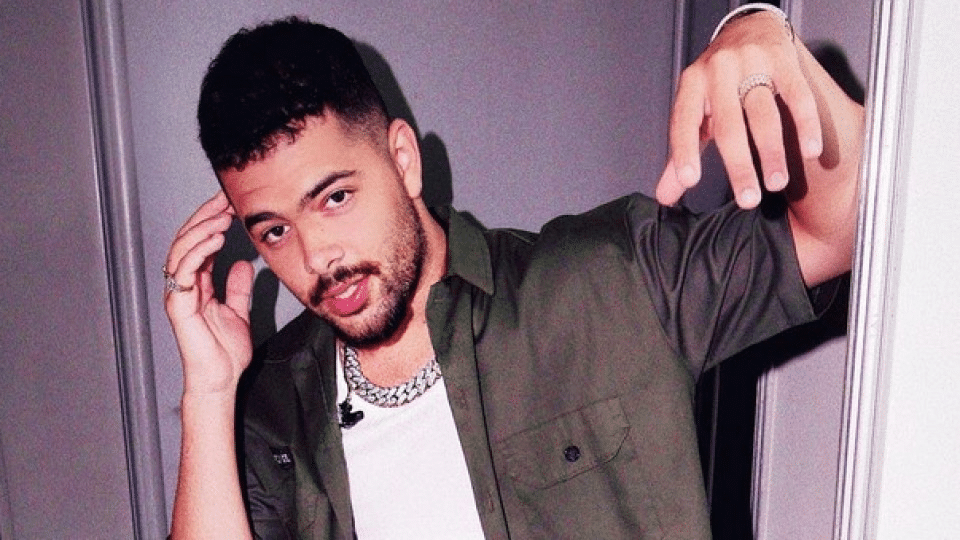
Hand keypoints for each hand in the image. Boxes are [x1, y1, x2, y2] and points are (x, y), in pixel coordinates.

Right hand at [164, 191, 254, 396]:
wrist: (220, 379)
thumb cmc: (224, 353)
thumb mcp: (238, 312)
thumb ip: (238, 288)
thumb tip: (242, 264)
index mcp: (197, 284)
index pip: (200, 243)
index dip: (213, 221)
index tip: (231, 204)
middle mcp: (184, 285)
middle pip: (188, 240)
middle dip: (205, 216)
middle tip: (224, 198)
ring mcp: (178, 294)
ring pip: (181, 250)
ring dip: (201, 229)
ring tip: (221, 215)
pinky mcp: (178, 305)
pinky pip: (183, 271)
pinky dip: (198, 252)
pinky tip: (214, 239)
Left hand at [657, 11, 823, 208]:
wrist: (749, 28)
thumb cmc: (718, 81)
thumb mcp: (696, 111)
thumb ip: (682, 153)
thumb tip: (666, 197)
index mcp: (692, 85)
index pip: (683, 122)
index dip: (683, 152)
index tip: (689, 181)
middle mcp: (718, 71)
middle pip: (729, 126)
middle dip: (739, 166)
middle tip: (749, 199)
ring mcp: (752, 63)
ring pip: (764, 114)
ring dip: (772, 153)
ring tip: (777, 183)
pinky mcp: (783, 60)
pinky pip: (797, 96)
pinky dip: (805, 125)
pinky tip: (809, 151)